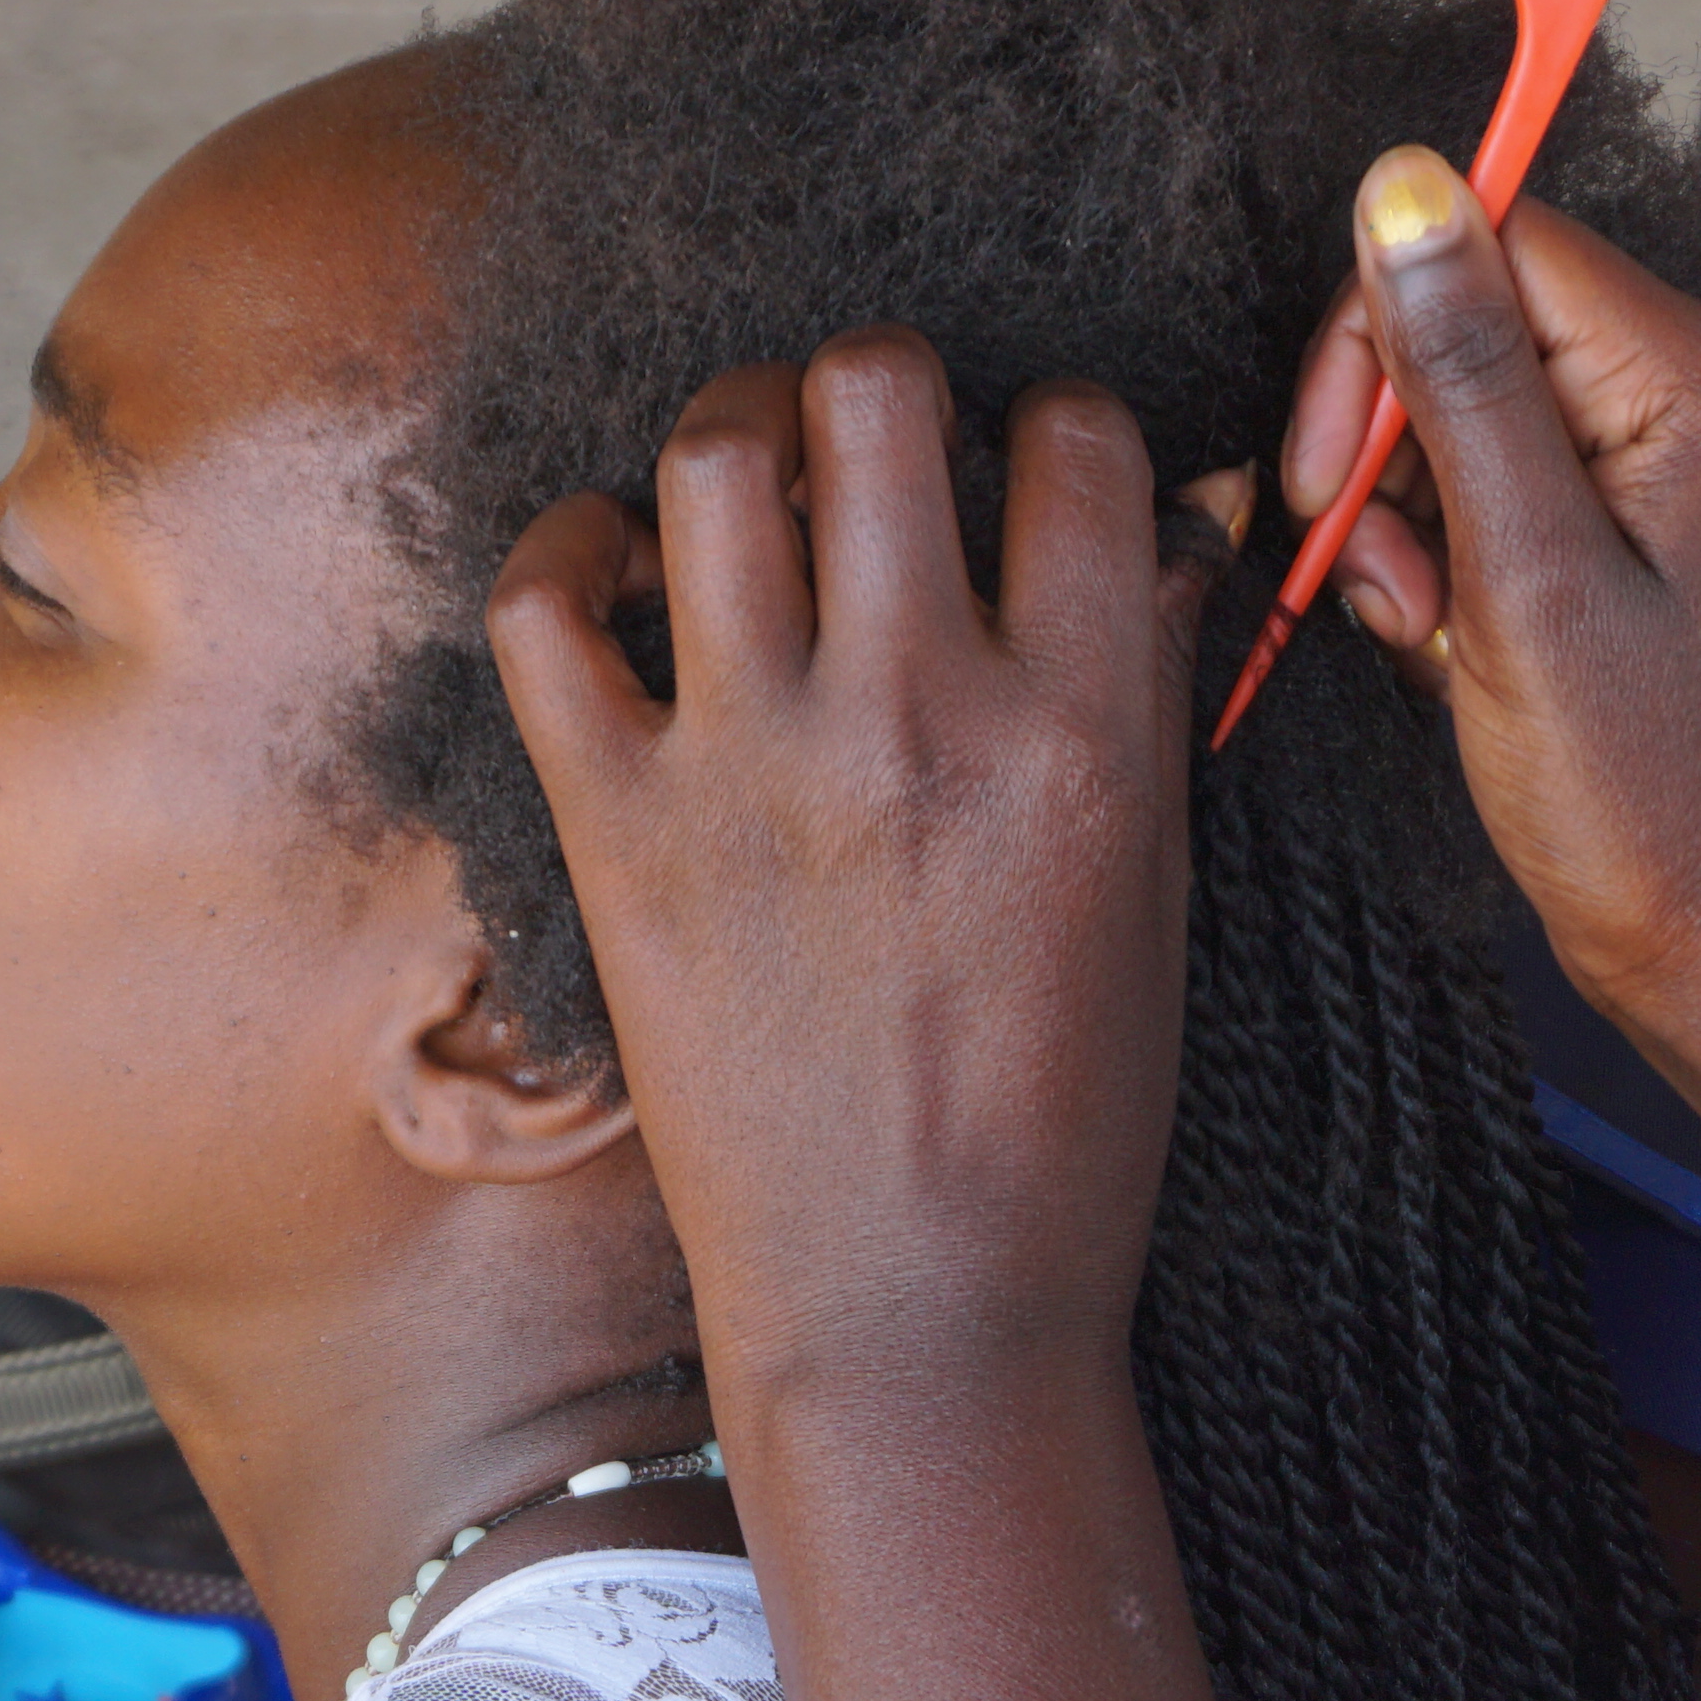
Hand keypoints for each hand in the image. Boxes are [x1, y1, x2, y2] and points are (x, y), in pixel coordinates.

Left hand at [484, 332, 1199, 1418]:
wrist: (912, 1310)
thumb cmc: (1058, 1122)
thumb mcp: (1154, 890)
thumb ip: (1145, 693)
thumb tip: (1151, 529)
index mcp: (1080, 730)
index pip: (1073, 441)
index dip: (1049, 429)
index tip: (1022, 480)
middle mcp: (917, 712)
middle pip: (875, 390)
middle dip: (879, 392)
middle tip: (872, 465)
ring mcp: (754, 761)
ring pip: (717, 455)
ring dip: (736, 438)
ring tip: (751, 495)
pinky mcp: (619, 825)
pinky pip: (545, 603)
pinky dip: (567, 551)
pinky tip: (612, 573)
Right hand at [1276, 150, 1700, 1033]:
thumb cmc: (1647, 797)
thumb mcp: (1526, 577)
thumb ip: (1461, 374)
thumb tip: (1402, 184)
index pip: (1498, 244)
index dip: (1384, 338)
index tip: (1334, 472)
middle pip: (1474, 319)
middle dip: (1390, 445)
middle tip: (1381, 574)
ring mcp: (1667, 458)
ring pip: (1462, 409)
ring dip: (1405, 518)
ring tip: (1432, 631)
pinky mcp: (1628, 521)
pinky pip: (1490, 483)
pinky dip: (1440, 559)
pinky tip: (1451, 643)